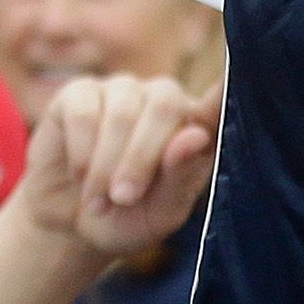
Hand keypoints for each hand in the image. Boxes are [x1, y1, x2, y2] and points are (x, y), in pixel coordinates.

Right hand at [18, 70, 217, 264]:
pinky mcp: (80, 93)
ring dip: (106, 164)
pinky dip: (81, 152)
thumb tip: (194, 136)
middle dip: (142, 157)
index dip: (225, 89)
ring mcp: (121, 91)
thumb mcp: (159, 214)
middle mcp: (162, 100)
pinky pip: (83, 113)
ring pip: (121, 112)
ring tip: (99, 202)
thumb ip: (180, 178)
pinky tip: (80, 176)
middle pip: (164, 105)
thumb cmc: (127, 219)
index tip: (232, 77)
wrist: (71, 226)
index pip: (218, 103)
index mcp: (195, 129)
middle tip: (124, 198)